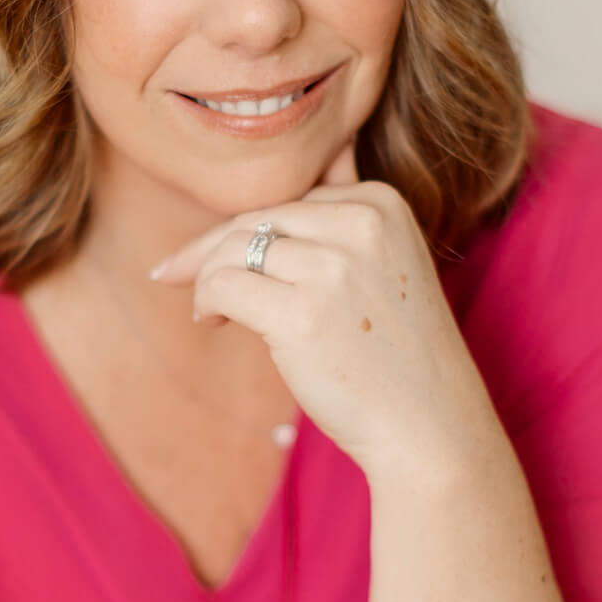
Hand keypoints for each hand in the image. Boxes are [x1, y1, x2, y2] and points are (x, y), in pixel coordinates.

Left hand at [148, 138, 478, 470]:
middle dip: (207, 247)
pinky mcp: (303, 314)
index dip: (247, 230)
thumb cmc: (397, 350)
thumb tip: (292, 179)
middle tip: (172, 273)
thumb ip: (340, 218)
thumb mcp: (384, 263)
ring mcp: (334, 268)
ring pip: (233, 248)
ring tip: (211, 311)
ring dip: (206, 279)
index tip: (217, 255)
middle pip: (256, 218)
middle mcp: (361, 224)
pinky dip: (206, 301)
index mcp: (381, 202)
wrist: (429, 423)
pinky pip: (223, 285)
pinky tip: (215, 321)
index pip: (289, 200)